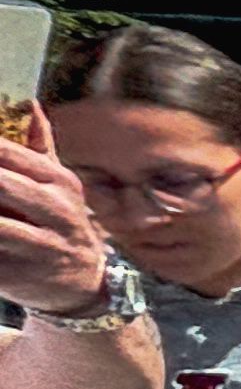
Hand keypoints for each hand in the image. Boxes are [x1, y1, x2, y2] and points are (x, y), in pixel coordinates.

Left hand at [0, 137, 114, 315]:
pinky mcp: (22, 273)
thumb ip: (40, 147)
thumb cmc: (60, 224)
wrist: (84, 284)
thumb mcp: (59, 186)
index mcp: (59, 182)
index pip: (8, 154)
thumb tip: (31, 104)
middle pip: (1, 184)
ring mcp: (41, 244)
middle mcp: (55, 210)